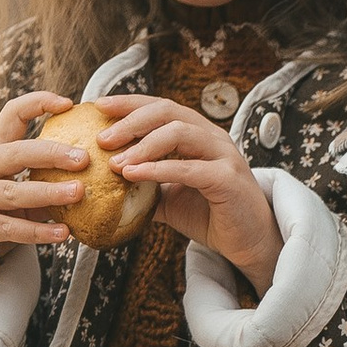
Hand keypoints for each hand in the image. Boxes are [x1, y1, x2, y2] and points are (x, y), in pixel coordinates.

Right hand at [0, 94, 91, 346]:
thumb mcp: (17, 201)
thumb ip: (42, 186)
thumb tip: (93, 180)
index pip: (10, 116)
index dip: (37, 104)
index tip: (69, 103)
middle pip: (15, 152)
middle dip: (51, 153)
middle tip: (84, 158)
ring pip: (13, 192)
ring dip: (49, 193)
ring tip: (80, 193)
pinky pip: (8, 227)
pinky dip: (38, 231)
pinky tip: (63, 233)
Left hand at [96, 97, 280, 291]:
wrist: (247, 243)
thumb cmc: (210, 215)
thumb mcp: (168, 198)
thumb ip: (143, 187)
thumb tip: (103, 188)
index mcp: (198, 134)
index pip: (161, 107)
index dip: (130, 103)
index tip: (99, 106)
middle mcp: (212, 137)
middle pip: (168, 111)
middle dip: (131, 120)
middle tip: (102, 137)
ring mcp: (223, 155)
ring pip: (180, 132)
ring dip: (142, 144)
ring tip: (115, 161)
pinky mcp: (228, 179)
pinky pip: (189, 168)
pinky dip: (158, 169)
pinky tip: (134, 175)